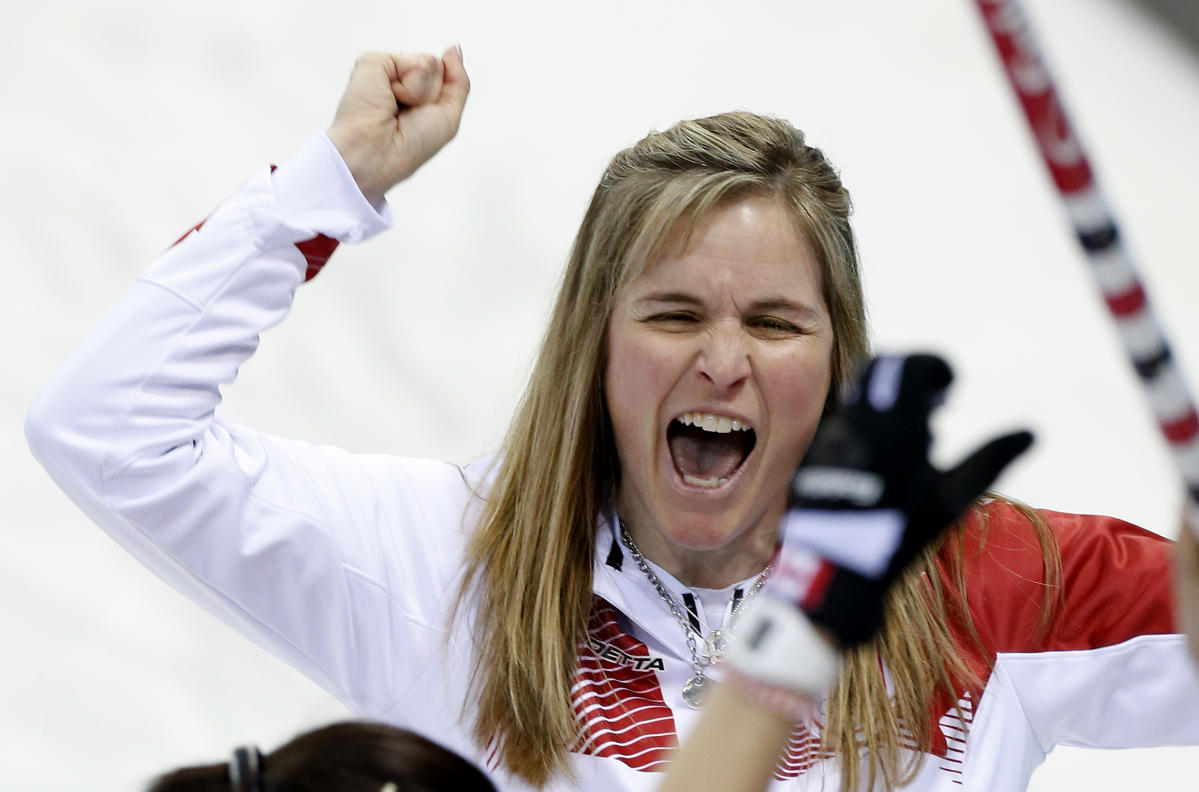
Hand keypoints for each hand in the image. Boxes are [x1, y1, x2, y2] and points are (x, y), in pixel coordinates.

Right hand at [326, 47, 469, 204]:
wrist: (377, 153)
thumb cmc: (410, 146)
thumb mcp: (449, 118)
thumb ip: (458, 81)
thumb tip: (454, 49)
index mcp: (416, 95)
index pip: (446, 78)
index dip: (443, 99)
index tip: (423, 119)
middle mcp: (401, 81)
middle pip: (439, 69)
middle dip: (433, 94)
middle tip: (410, 114)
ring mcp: (388, 71)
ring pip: (430, 63)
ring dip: (421, 92)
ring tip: (398, 107)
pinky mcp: (375, 62)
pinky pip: (415, 62)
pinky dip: (410, 85)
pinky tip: (389, 98)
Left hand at [777, 353, 1032, 645]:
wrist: (836, 568)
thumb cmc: (901, 533)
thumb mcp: (952, 498)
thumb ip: (991, 459)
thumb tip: (1030, 433)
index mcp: (891, 424)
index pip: (909, 365)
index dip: (935, 366)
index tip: (951, 386)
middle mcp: (854, 422)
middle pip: (880, 370)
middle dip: (911, 376)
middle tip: (936, 402)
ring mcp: (829, 438)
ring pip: (861, 399)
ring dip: (891, 405)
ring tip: (919, 437)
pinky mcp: (814, 455)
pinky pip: (844, 427)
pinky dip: (870, 430)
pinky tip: (888, 462)